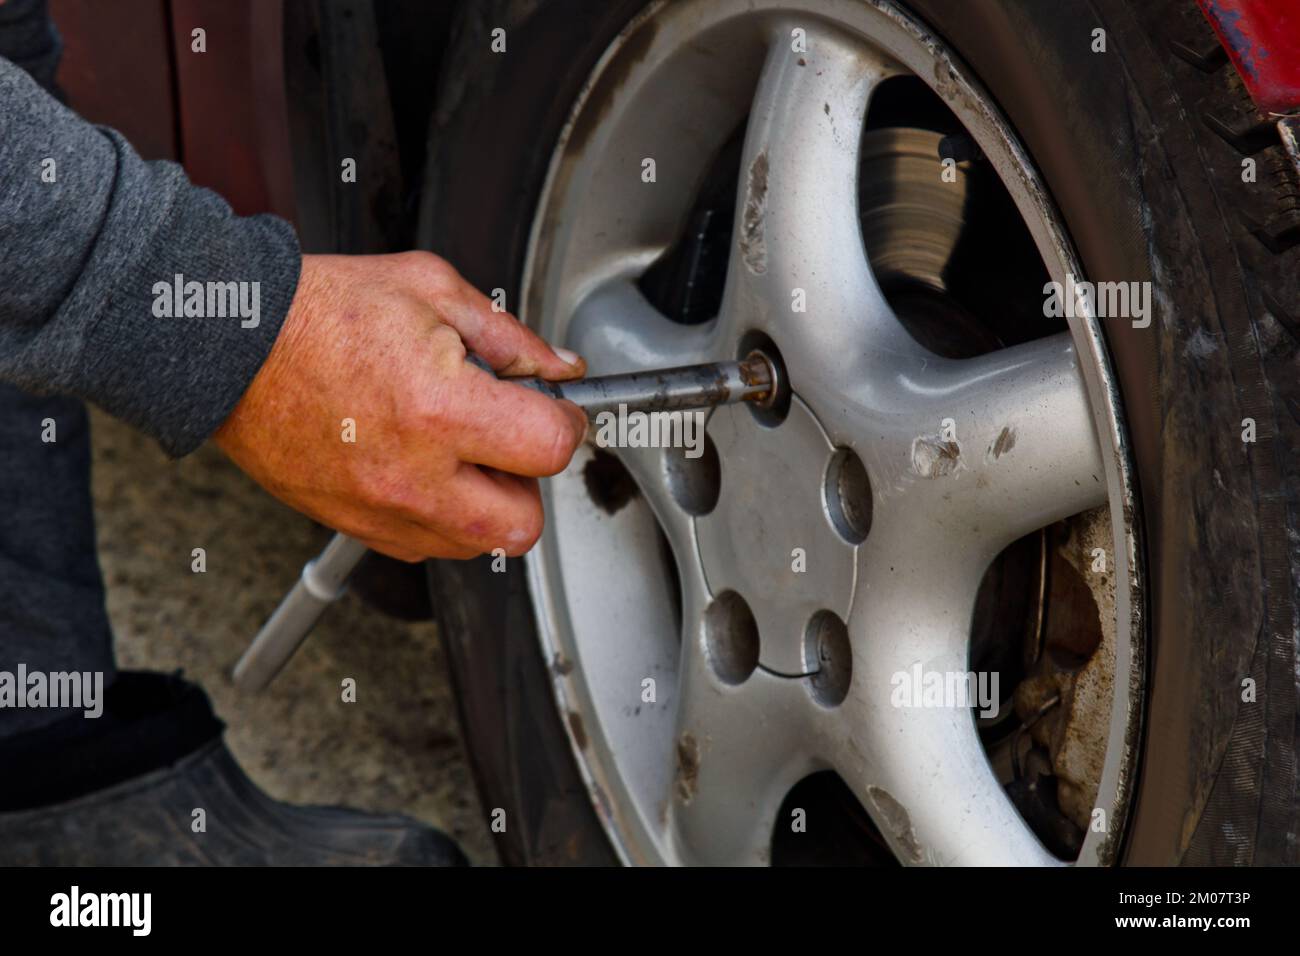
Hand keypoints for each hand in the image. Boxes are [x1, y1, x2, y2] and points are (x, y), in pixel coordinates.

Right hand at [214, 251, 587, 560]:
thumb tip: (562, 369)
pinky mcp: (356, 526)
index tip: (554, 410)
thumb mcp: (431, 291)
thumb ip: (511, 339)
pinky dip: (439, 517)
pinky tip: (421, 467)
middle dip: (529, 481)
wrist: (229, 345)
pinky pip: (426, 547)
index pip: (549, 448)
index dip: (565, 423)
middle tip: (508, 439)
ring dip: (486, 504)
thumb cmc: (320, 311)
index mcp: (441, 408)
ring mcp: (382, 510)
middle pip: (523, 524)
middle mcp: (414, 474)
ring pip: (477, 545)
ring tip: (458, 450)